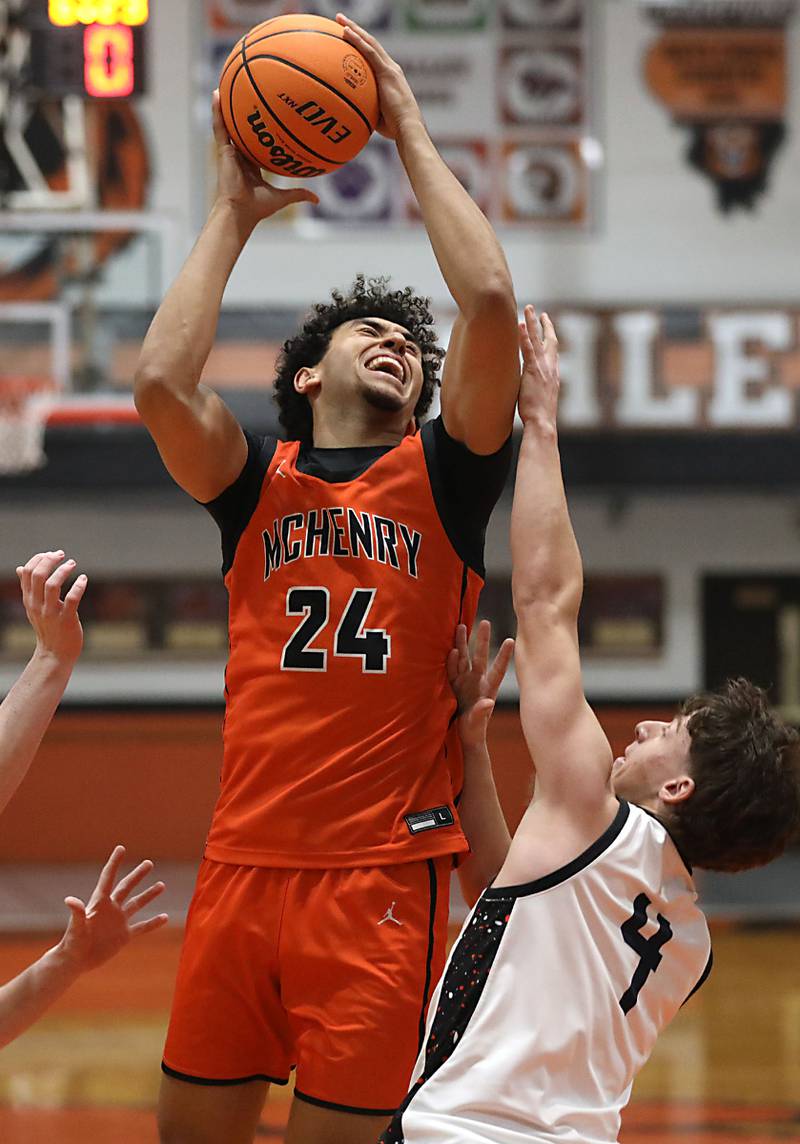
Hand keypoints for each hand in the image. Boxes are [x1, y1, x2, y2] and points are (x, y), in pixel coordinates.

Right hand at [16, 552, 86, 666]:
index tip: (51, 554)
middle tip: (62, 554)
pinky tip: (83, 579)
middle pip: (37, 575)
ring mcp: (51, 613)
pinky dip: (78, 586)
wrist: (55, 654)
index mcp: (29, 600)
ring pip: (52, 585)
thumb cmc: (47, 627)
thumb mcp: (33, 607)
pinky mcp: (66, 620)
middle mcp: (37, 605)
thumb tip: (19, 568)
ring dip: (63, 571)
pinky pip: (72, 599)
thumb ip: (28, 588)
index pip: (26, 573)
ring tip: (72, 564)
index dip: (38, 559)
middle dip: (49, 561)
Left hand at [58, 846, 167, 973]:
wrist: (75, 962)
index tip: (120, 848)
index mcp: (99, 903)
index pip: (108, 878)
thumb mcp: (76, 927)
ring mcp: (118, 922)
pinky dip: (153, 923)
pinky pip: (141, 927)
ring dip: (148, 895)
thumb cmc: (72, 944)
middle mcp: (111, 909)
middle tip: (148, 863)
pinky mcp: (123, 936)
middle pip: (126, 887)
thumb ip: (77, 913)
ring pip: (136, 904)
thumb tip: (70, 899)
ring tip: (161, 885)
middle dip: (137, 875)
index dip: (114, 863)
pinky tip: (164, 917)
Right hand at [211, 91, 318, 227]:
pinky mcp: (222, 150)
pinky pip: (219, 127)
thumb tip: (317, 199)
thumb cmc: (258, 208)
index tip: (264, 117)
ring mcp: (230, 152)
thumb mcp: (283, 198)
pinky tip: (217, 95)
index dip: (259, 130)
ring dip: (225, 105)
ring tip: (225, 84)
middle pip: (241, 130)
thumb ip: (298, 194)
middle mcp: (240, 156)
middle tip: (245, 93)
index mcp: (252, 165)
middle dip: (241, 113)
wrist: (241, 212)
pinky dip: (217, 111)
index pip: (255, 143)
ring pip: (227, 124)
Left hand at [336, 13, 423, 139]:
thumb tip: (351, 113)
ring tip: (339, 19)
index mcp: (390, 77)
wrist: (408, 127)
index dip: (362, 44)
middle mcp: (391, 68)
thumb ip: (366, 108)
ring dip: (354, 29)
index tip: (350, 37)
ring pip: (369, 42)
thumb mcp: (377, 115)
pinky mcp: (387, 72)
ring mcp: (390, 68)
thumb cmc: (395, 128)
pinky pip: (369, 51)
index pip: (375, 56)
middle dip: (356, 30)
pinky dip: (357, 40)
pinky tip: (345, 31)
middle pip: (371, 43)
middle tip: (341, 20)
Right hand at [447, 620, 513, 750]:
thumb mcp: (477, 723)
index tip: (511, 640)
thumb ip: (481, 712)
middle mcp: (477, 681)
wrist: (463, 736)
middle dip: (481, 640)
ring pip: (464, 659)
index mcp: (488, 689)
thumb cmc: (474, 730)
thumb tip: (488, 703)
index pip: (498, 669)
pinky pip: (451, 670)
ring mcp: (464, 682)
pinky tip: (451, 650)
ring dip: (462, 643)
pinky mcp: (453, 685)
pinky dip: (451, 661)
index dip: (503, 655)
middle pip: (480, 657)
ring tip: (461, 626)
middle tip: (485, 622)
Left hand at [518, 306, 559, 429]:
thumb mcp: (540, 400)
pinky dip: (523, 336)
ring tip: (528, 308)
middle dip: (545, 325)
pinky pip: (527, 348)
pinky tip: (519, 324)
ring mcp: (543, 367)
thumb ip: (535, 391)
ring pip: (538, 339)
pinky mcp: (533, 370)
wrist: (543, 422)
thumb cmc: (539, 418)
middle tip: (540, 312)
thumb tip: (528, 393)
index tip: (547, 330)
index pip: (553, 353)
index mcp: (553, 375)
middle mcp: (551, 368)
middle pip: (549, 340)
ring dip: (533, 322)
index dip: (550, 340)